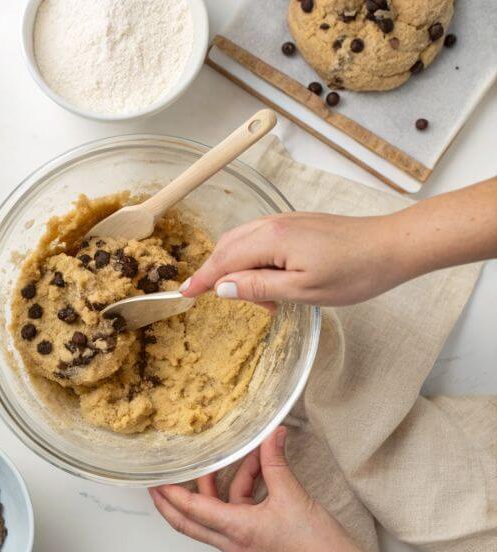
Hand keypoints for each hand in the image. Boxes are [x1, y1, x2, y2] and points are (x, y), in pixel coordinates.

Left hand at [149, 428, 427, 551]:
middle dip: (171, 503)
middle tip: (158, 485)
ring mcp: (244, 547)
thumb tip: (271, 436)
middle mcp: (234, 543)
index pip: (192, 510)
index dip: (171, 494)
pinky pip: (235, 518)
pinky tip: (255, 476)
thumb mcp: (293, 495)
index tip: (155, 481)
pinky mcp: (256, 546)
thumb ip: (275, 462)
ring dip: (218, 489)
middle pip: (190, 523)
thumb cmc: (319, 546)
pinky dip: (239, 496)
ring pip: (215, 517)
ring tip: (230, 462)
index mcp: (237, 531)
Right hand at [180, 178, 496, 306]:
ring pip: (242, 242)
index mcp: (270, 240)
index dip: (202, 279)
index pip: (223, 261)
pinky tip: (273, 279)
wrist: (392, 246)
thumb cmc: (354, 271)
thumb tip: (222, 288)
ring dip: (240, 269)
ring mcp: (284, 221)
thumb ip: (258, 287)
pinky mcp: (295, 224)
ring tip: (265, 298)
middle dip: (221, 276)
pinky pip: (259, 239)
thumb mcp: (304, 291)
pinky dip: (254, 259)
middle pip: (227, 248)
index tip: (183, 294)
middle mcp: (272, 225)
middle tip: (243, 305)